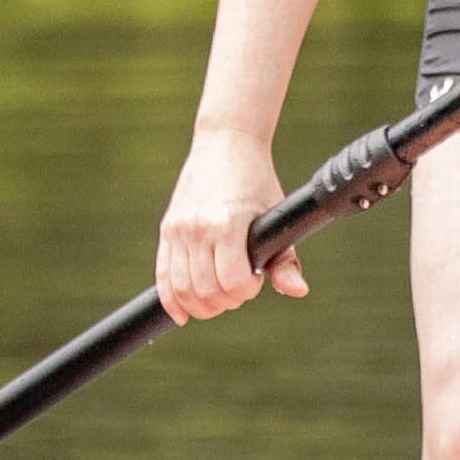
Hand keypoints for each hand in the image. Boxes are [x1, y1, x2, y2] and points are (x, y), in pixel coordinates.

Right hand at [156, 127, 307, 318]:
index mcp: (227, 224)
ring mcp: (178, 230)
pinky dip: (172, 301)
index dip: (247, 290)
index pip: (232, 282)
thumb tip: (297, 291)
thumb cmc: (256, 181)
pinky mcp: (167, 230)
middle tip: (240, 288)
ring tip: (219, 297)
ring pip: (182, 290)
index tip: (255, 279)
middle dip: (226, 301)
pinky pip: (162, 277)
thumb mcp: (275, 217)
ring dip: (202, 306)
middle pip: (206, 291)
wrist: (225, 145)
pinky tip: (182, 314)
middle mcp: (197, 228)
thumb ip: (285, 259)